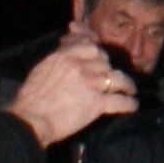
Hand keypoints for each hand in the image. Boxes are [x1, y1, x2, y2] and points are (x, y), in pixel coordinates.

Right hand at [10, 27, 139, 148]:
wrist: (31, 118)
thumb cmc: (30, 97)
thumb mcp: (42, 68)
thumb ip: (59, 58)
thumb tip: (66, 51)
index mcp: (65, 55)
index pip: (90, 45)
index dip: (98, 49)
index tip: (101, 53)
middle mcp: (81, 65)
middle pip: (104, 61)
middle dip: (108, 68)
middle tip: (110, 76)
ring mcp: (91, 83)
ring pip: (117, 78)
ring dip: (126, 83)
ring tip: (131, 89)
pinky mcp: (97, 103)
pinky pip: (119, 101)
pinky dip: (128, 104)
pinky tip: (133, 105)